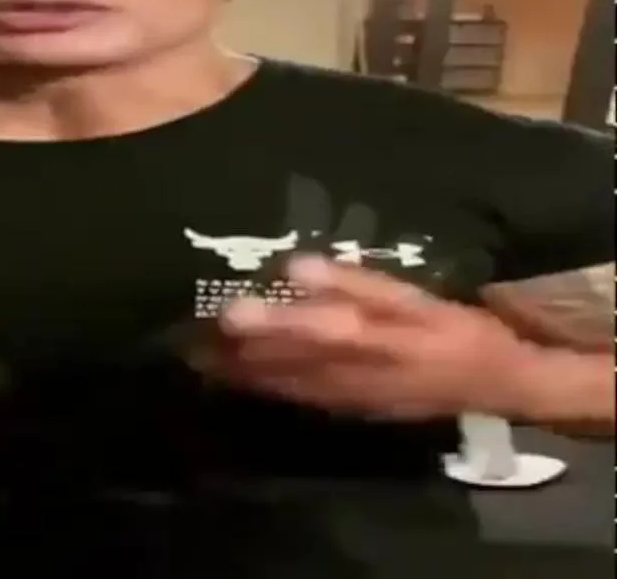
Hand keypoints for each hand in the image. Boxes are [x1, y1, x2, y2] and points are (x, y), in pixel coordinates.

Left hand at [211, 255, 539, 419]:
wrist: (494, 386)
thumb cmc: (454, 329)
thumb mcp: (416, 297)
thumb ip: (357, 283)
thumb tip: (297, 266)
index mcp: (374, 336)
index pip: (312, 327)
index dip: (269, 321)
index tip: (228, 309)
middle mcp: (352, 372)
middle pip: (283, 359)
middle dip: (232, 349)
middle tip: (183, 333)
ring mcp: (345, 397)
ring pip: (280, 383)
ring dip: (235, 371)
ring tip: (191, 353)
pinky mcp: (343, 410)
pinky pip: (293, 398)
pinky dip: (258, 387)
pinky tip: (229, 376)